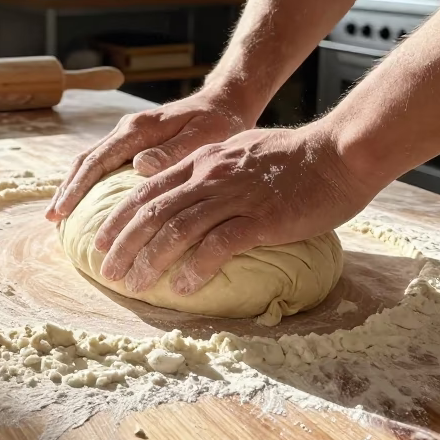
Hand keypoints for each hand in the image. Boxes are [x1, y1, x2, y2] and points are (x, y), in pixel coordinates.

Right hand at [45, 88, 254, 222]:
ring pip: (92, 161)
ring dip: (74, 185)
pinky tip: (87, 201)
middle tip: (51, 219)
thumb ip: (172, 150)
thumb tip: (139, 165)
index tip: (62, 211)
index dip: (77, 187)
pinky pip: (104, 162)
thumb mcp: (203, 137)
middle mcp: (128, 129)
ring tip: (61, 214)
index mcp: (139, 129)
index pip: (98, 160)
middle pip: (86, 160)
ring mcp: (129, 134)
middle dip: (67, 189)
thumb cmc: (218, 122)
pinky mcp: (135, 141)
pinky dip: (89, 180)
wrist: (224, 101)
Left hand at [91, 123, 377, 296]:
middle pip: (154, 210)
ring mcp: (235, 196)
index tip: (101, 241)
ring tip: (134, 285)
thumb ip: (210, 168)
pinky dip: (196, 268)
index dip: (120, 217)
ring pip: (178, 229)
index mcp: (204, 161)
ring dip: (151, 260)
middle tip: (107, 271)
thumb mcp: (240, 151)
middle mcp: (211, 176)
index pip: (148, 189)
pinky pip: (219, 245)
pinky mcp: (261, 218)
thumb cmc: (294, 157)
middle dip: (124, 243)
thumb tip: (188, 187)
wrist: (338, 154)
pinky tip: (182, 288)